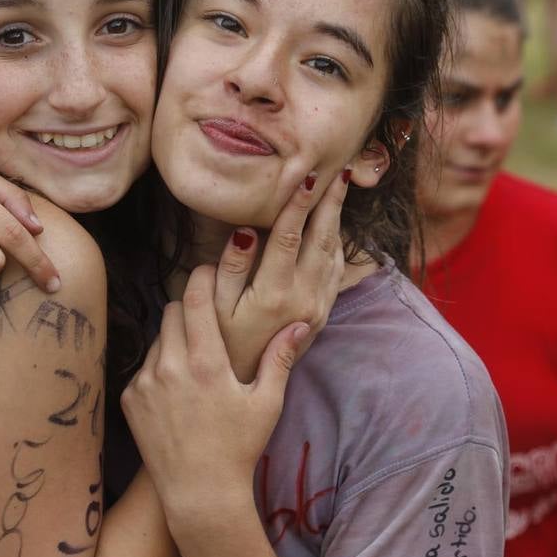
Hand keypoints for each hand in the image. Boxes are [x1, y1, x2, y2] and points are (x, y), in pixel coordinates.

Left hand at [122, 265, 313, 524]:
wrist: (199, 493)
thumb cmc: (239, 448)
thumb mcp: (267, 403)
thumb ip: (281, 358)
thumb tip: (301, 324)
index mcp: (206, 362)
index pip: (194, 298)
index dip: (200, 278)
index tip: (208, 271)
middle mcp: (170, 366)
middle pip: (171, 311)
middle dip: (189, 309)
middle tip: (208, 322)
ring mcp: (145, 382)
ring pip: (157, 338)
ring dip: (174, 340)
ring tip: (196, 364)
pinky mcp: (130, 398)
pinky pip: (145, 367)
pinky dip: (160, 368)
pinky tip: (178, 392)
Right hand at [212, 168, 348, 380]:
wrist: (247, 384)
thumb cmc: (222, 344)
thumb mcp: (215, 309)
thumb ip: (230, 269)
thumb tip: (245, 232)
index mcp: (275, 293)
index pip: (290, 237)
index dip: (298, 204)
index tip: (307, 176)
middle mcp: (304, 298)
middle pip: (323, 239)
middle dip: (331, 203)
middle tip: (341, 172)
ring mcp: (317, 307)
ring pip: (334, 254)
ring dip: (338, 220)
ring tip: (341, 191)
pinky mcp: (323, 315)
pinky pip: (336, 273)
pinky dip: (338, 245)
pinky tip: (335, 228)